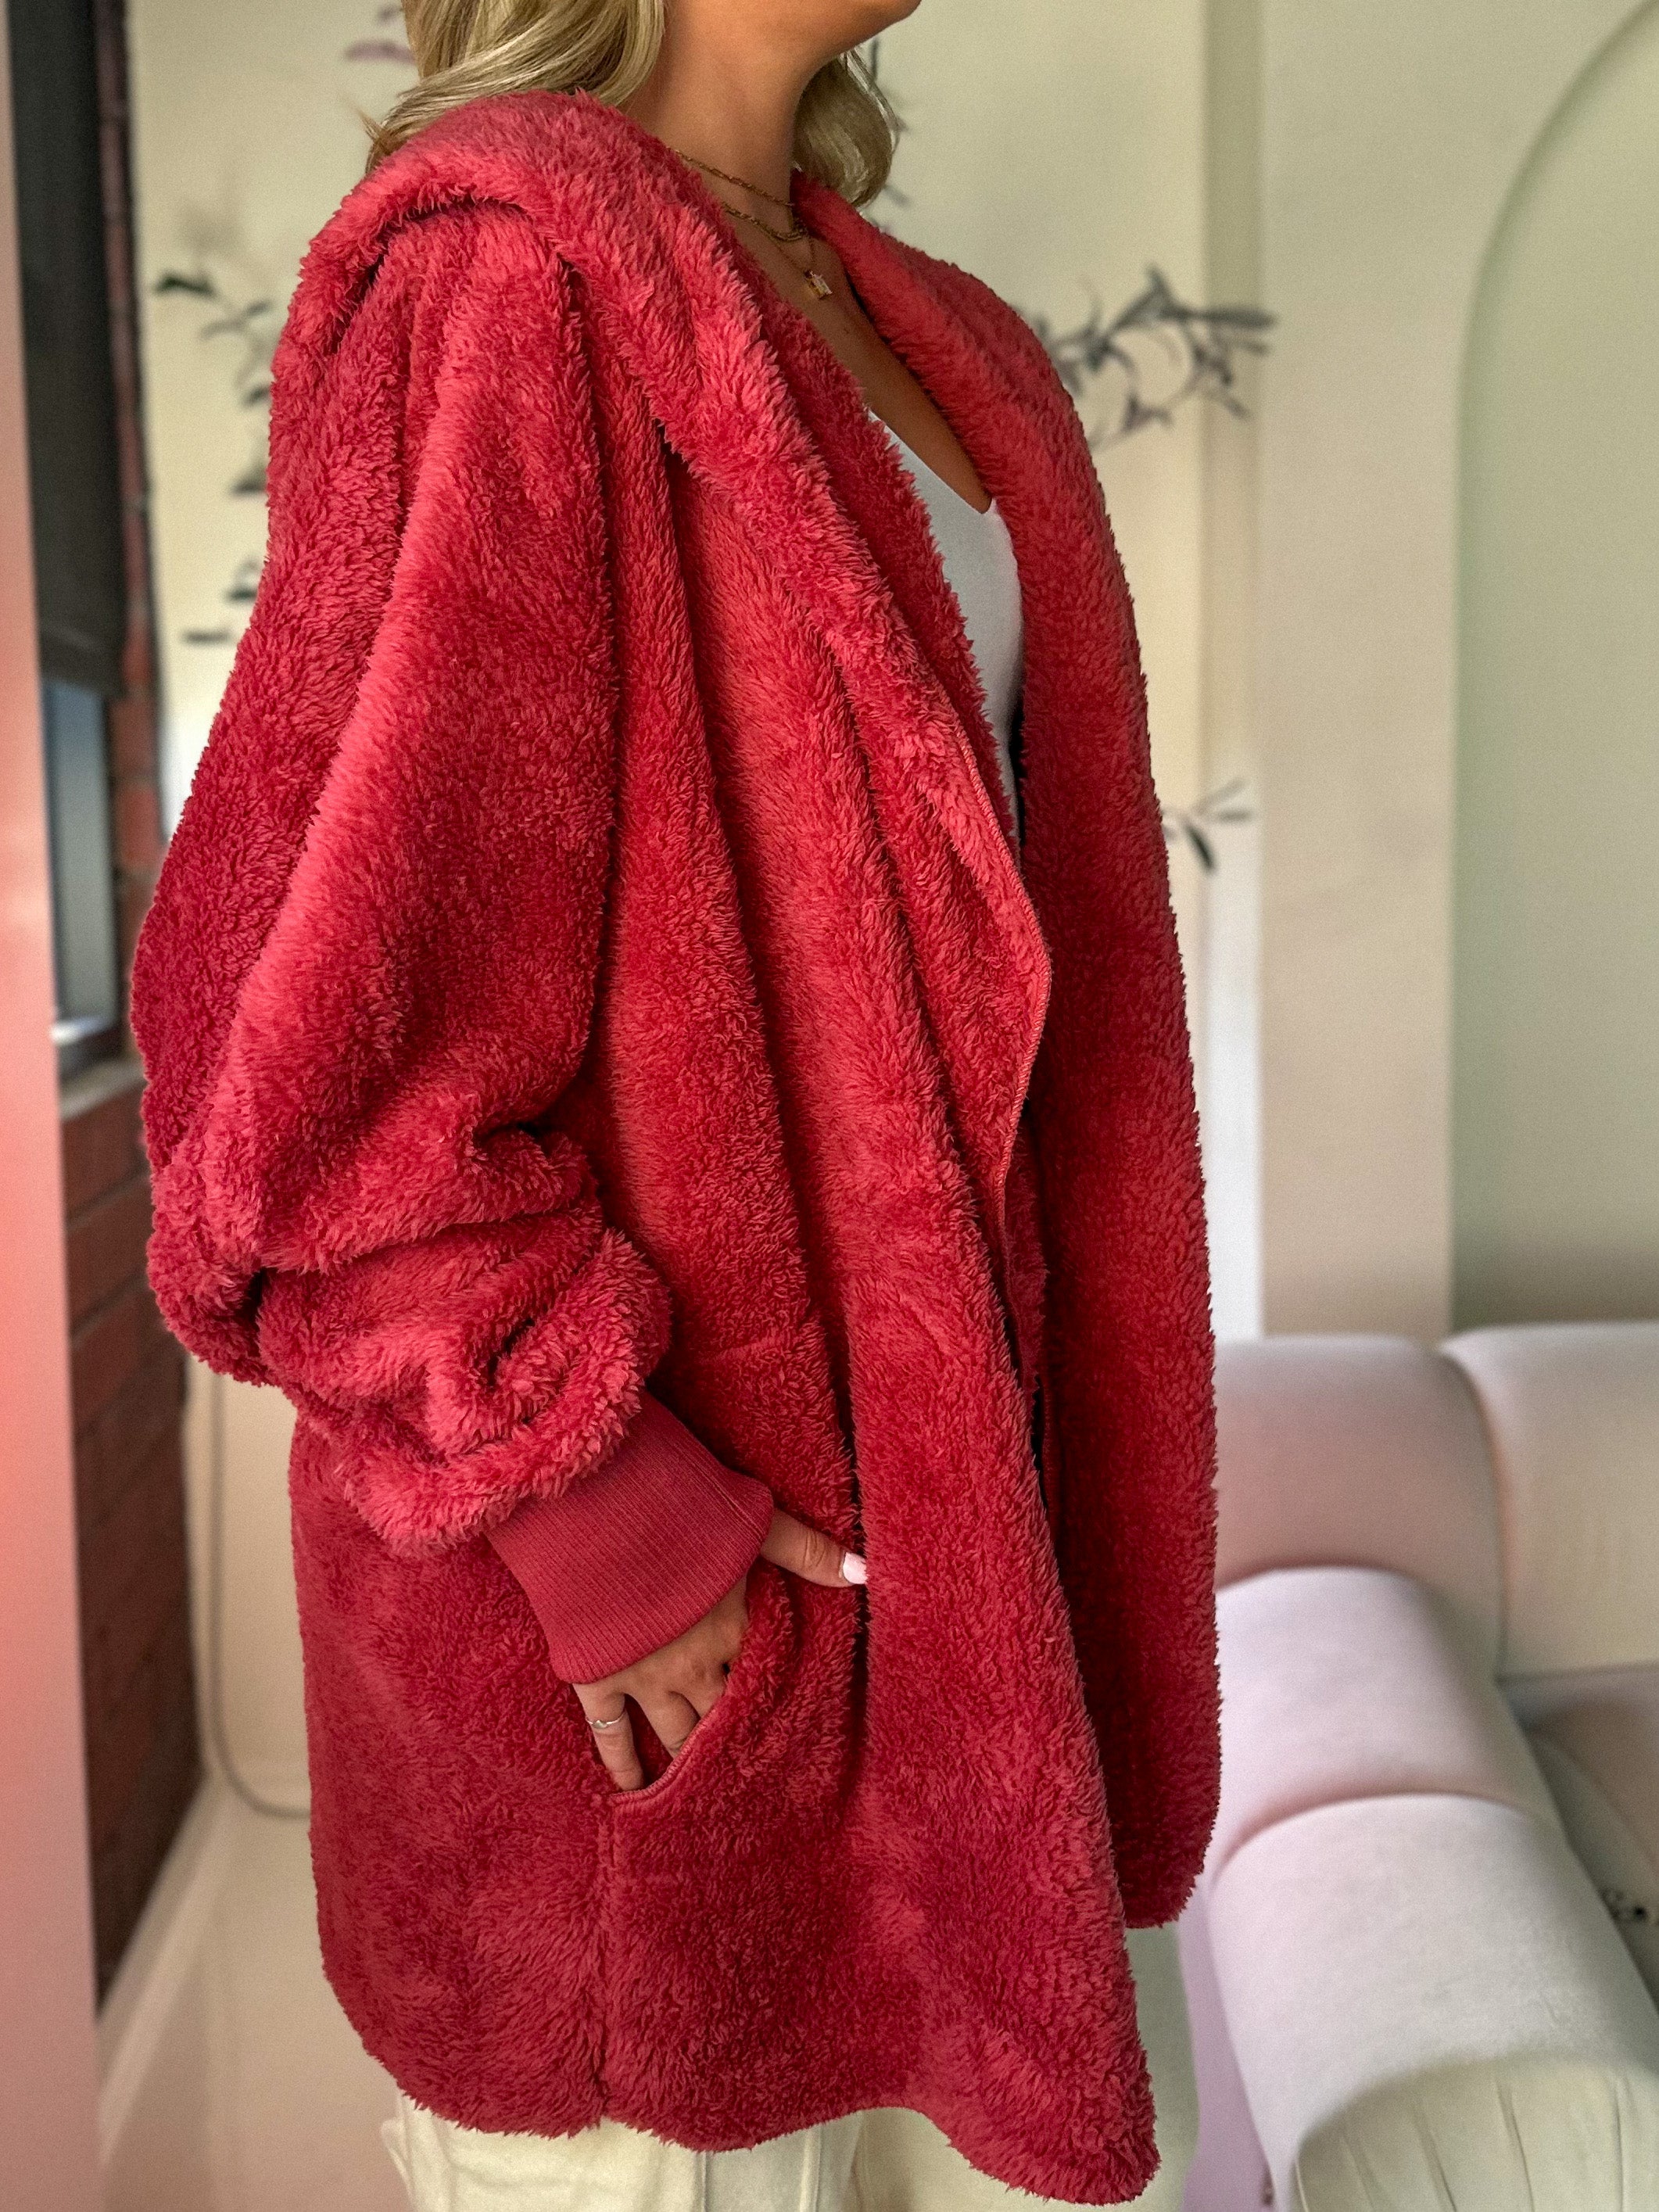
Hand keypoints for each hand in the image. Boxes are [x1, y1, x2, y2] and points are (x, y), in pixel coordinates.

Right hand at [572, 1506, 864, 1790]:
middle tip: (749, 1768)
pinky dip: (622, 1764)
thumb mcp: (753, 1519)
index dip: (777, 1699)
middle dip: (737, 1738)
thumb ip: (807, 1551)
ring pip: (676, 1733)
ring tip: (703, 1785)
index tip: (792, 1726)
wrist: (599, 1504)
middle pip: (725, 1715)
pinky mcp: (597, 1676)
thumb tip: (865, 1573)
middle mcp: (696, 1664)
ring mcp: (645, 1675)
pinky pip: (611, 1732)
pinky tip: (633, 1789)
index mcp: (735, 1627)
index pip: (767, 1678)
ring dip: (691, 1757)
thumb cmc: (678, 1504)